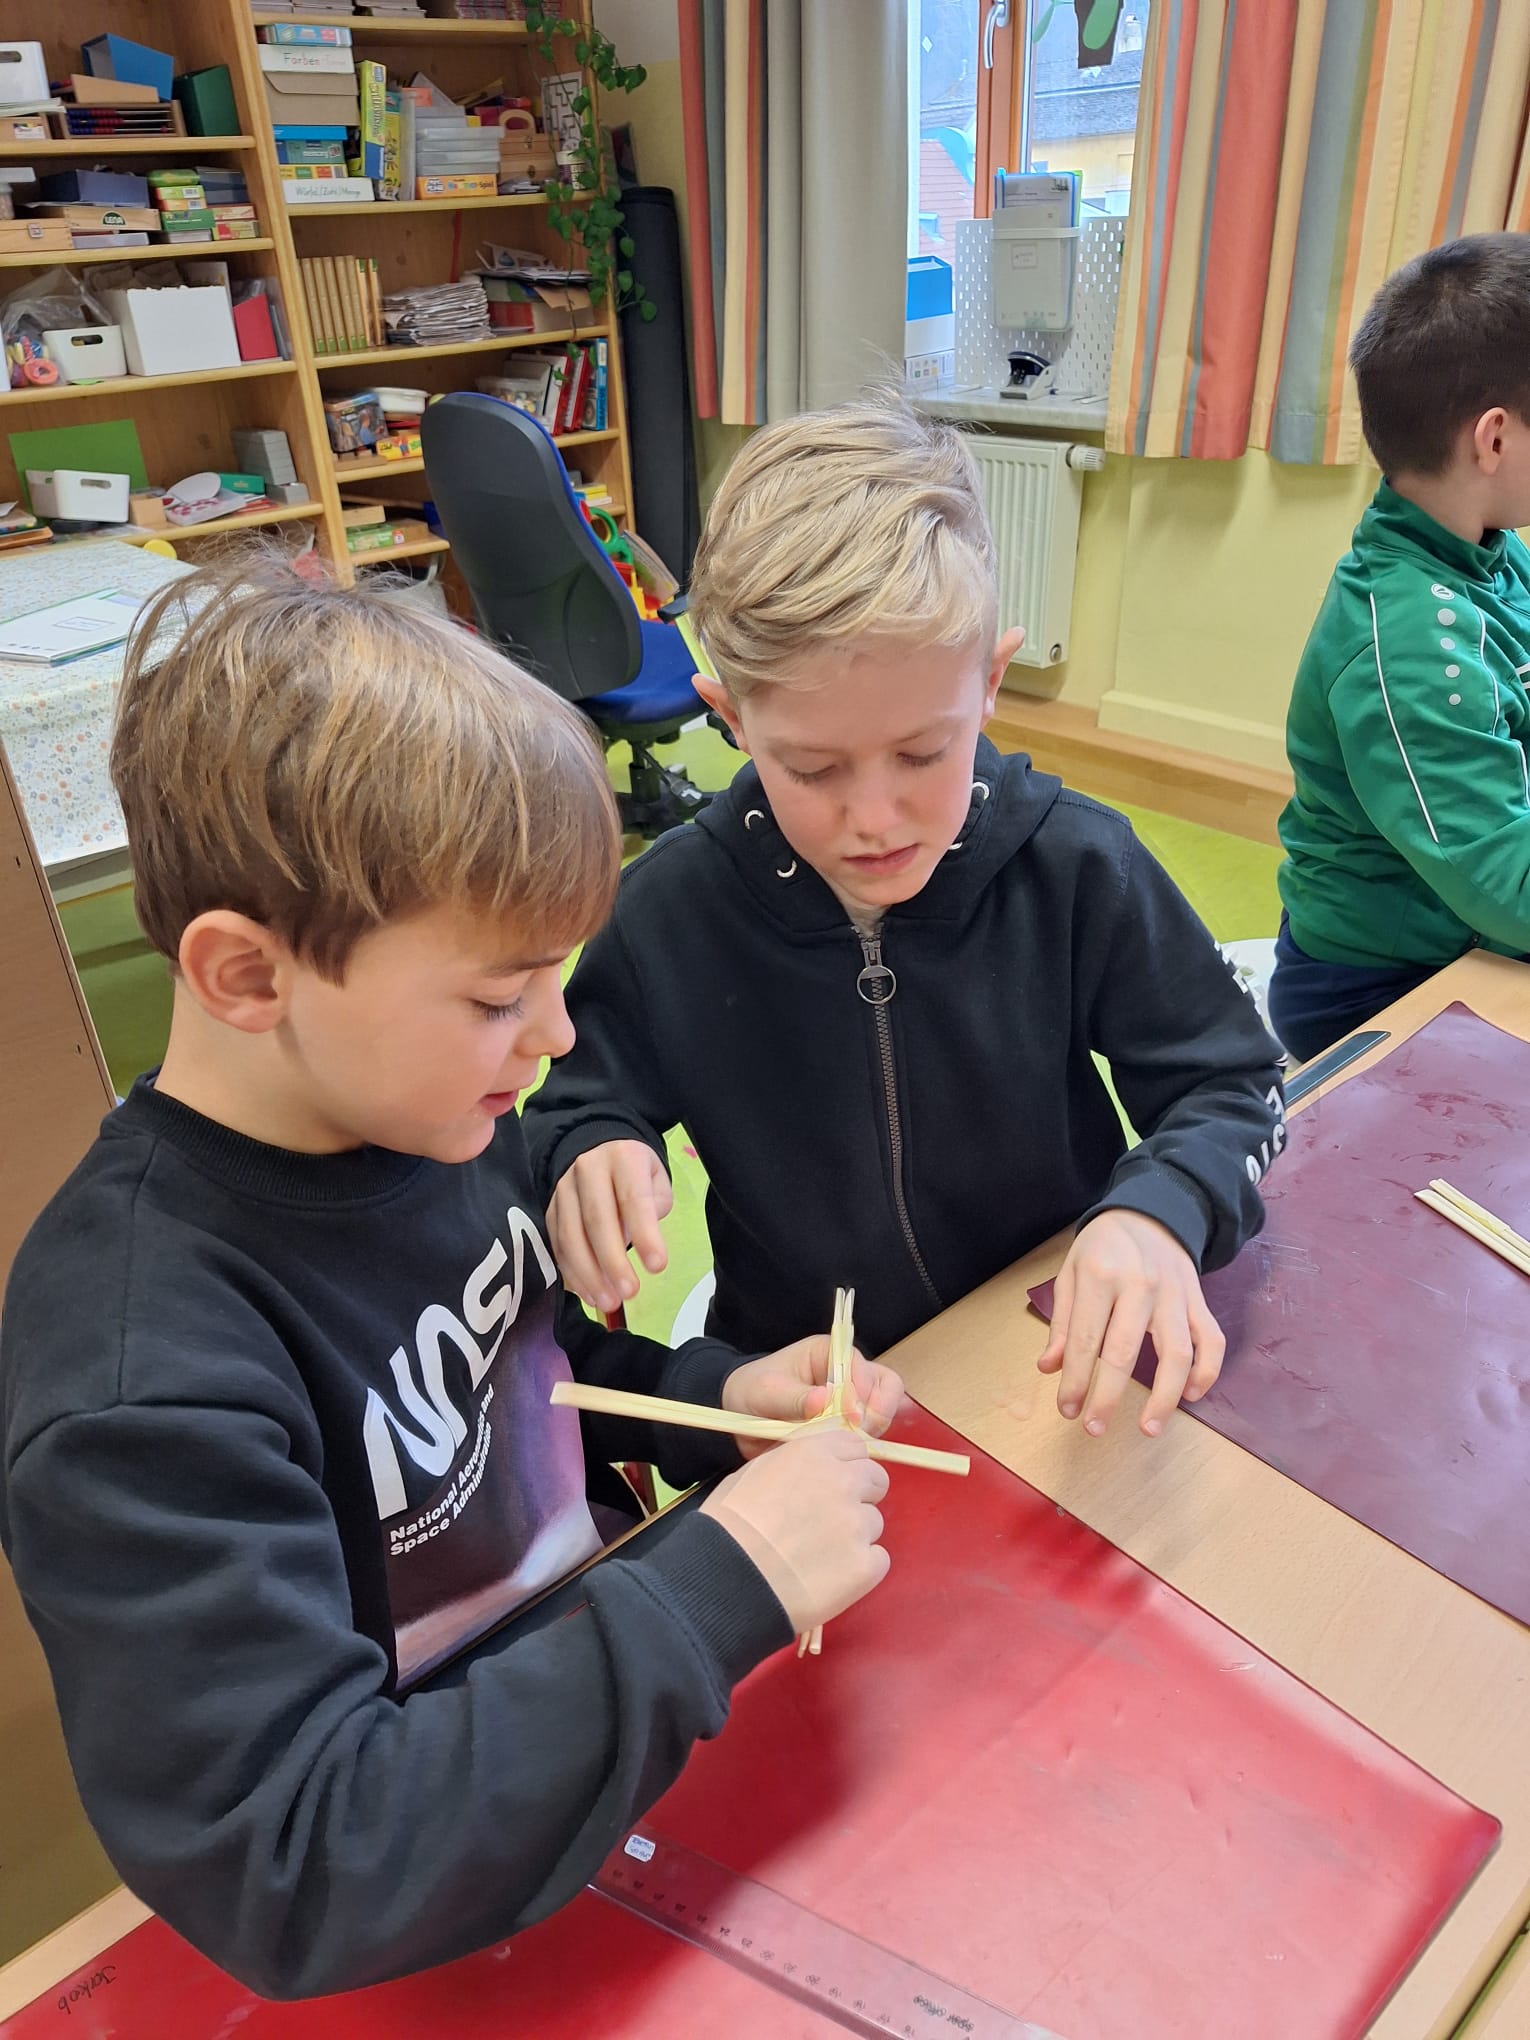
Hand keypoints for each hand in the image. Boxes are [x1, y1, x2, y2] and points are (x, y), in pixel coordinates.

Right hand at [546, 1140, 672, 1314]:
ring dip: (589, 1274)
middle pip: (597, 1219)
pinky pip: (557, 1245)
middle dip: (613, 1261)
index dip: (645, 1233)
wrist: (596, 1148)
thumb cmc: (634, 1171)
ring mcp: (563, 1189)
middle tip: (629, 1292)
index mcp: (622, 1158)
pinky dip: (572, 1273)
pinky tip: (589, 1293)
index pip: (633, 1198)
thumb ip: (653, 1207)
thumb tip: (636, 1242)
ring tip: (608, 1302)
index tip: (657, 1266)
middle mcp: (587, 1169)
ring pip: (571, 1235)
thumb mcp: (655, 1179)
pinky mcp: (549, 1209)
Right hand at [700, 1431, 890, 1633]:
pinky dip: (859, 1568)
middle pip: (876, 1480)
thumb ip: (794, 1463)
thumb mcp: (755, 1473)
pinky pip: (876, 1560)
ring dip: (854, 1535)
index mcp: (814, 1453)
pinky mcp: (865, 1565)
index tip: (834, 1482)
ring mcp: (857, 1524)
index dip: (846, 1464)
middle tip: (831, 1520)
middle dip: (860, 1495)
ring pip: (873, 1523)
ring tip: (819, 1555)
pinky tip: (829, 1577)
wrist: (730, 1579)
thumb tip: (810, 1470)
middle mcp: (843, 1482)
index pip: (855, 1446)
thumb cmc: (729, 1526)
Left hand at [720, 1337, 905, 1457]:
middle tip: (857, 1433)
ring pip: (883, 1412)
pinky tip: (845, 1453)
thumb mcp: (767, 1391)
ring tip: (848, 1445)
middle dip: (876, 1412)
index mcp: (828, 1353)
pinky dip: (864, 1446)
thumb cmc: (752, 1391)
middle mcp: (846, 1373)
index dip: (861, 1391)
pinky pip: (871, 1435)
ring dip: (871, 1431)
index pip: (860, 1365)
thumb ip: (795, 1397)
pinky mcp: (849, 1426)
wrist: (740, 1416)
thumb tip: (823, 1400)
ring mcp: (852, 1401)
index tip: (851, 1416)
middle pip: (885, 1387)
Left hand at [1037, 1210, 1224, 1437]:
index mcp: (1100, 1277)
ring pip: (1177, 1354)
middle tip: (1094, 1429)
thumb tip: (1049, 1368)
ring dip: (1164, 1397)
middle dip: (1108, 1398)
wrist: (1152, 1212)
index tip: (1067, 1410)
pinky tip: (1191, 1396)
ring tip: (1148, 1428)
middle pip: (1125, 1353)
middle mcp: (1140, 1286)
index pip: (1085, 1340)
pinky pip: (1211, 1341)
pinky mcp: (1199, 1301)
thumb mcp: (1072, 1273)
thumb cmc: (1104, 1247)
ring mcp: (1175, 1295)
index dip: (1075, 1381)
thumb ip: (1062, 1322)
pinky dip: (1206, 1372)